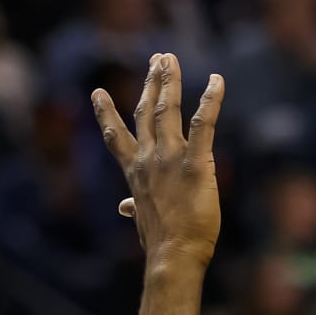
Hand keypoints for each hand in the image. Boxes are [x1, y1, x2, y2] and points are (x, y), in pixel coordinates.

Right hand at [94, 54, 224, 267]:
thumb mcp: (143, 221)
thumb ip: (135, 207)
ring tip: (170, 58)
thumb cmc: (161, 242)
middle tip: (157, 59)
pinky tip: (217, 80)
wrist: (173, 255)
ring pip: (168, 109)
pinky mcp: (196, 163)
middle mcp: (149, 159)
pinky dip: (211, 100)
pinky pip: (203, 124)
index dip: (106, 113)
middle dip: (151, 83)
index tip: (98, 92)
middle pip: (146, 112)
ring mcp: (170, 158)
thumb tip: (125, 207)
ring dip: (170, 81)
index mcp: (135, 172)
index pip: (116, 137)